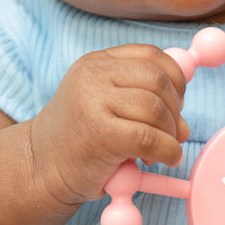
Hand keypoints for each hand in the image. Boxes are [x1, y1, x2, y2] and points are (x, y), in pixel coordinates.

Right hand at [29, 44, 188, 207]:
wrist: (39, 168)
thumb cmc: (81, 140)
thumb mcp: (106, 106)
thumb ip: (142, 100)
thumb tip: (184, 121)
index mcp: (96, 62)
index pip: (151, 55)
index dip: (175, 79)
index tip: (176, 103)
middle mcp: (93, 76)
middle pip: (158, 80)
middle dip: (176, 108)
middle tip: (172, 132)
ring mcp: (93, 103)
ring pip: (156, 109)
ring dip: (170, 133)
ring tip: (160, 151)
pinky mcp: (100, 135)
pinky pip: (150, 138)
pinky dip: (167, 151)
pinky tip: (164, 159)